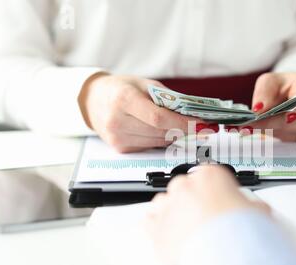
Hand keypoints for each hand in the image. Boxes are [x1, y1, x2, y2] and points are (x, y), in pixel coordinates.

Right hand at [79, 73, 196, 152]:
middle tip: (202, 127)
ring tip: (183, 126)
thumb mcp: (144, 84)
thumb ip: (166, 98)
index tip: (202, 124)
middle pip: (161, 132)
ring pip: (158, 142)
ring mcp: (118, 138)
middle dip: (184, 130)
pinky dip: (161, 139)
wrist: (93, 101)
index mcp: (124, 100)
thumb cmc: (121, 89)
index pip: (158, 118)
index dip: (183, 124)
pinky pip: (150, 146)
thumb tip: (193, 112)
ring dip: (174, 136)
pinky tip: (162, 131)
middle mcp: (118, 121)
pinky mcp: (120, 149)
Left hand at [146, 166, 270, 264]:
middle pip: (185, 186)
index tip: (219, 199)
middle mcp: (185, 186)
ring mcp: (168, 206)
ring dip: (173, 211)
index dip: (216, 189)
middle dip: (193, 200)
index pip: (209, 174)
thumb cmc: (239, 233)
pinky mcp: (154, 228)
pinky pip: (149, 221)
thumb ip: (252, 205)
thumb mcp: (258, 212)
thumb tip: (257, 209)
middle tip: (206, 217)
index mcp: (210, 175)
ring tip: (188, 228)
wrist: (225, 256)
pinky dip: (156, 226)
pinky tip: (168, 233)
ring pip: (165, 201)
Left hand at [239, 73, 295, 139]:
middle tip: (247, 125)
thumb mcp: (269, 81)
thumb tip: (258, 109)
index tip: (283, 117)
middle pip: (294, 123)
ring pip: (286, 133)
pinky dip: (265, 133)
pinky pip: (282, 137)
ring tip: (243, 127)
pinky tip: (250, 129)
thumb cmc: (281, 85)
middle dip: (269, 124)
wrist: (287, 94)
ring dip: (264, 130)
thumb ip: (264, 92)